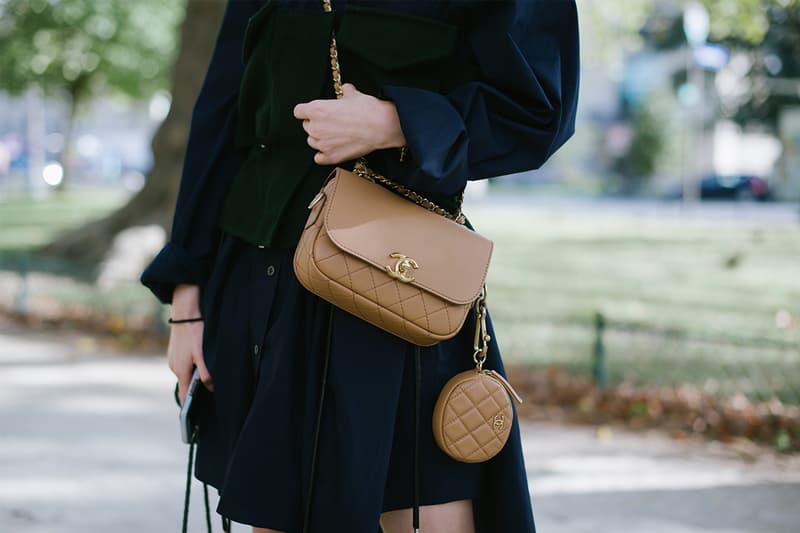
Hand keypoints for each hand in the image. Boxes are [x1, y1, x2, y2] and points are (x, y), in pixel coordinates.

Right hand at [168, 284, 212, 404]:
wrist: (185, 307)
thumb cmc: (195, 330)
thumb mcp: (204, 353)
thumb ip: (207, 373)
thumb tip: (211, 387)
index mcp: (179, 370)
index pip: (183, 396)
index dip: (190, 408)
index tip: (196, 418)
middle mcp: (174, 365)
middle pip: (186, 385)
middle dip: (197, 391)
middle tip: (213, 395)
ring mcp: (174, 357)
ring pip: (187, 372)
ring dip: (197, 376)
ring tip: (212, 379)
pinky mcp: (176, 349)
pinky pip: (186, 363)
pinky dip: (194, 366)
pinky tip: (205, 361)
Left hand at [293, 83, 406, 164]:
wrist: (381, 126)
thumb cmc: (366, 109)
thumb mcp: (353, 94)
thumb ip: (344, 93)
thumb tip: (346, 90)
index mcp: (316, 109)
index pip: (298, 111)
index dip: (307, 111)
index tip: (314, 112)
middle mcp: (315, 127)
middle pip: (306, 126)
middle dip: (316, 124)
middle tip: (331, 123)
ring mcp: (322, 144)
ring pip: (312, 141)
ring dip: (320, 139)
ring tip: (334, 135)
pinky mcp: (331, 157)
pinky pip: (318, 158)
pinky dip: (324, 154)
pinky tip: (333, 148)